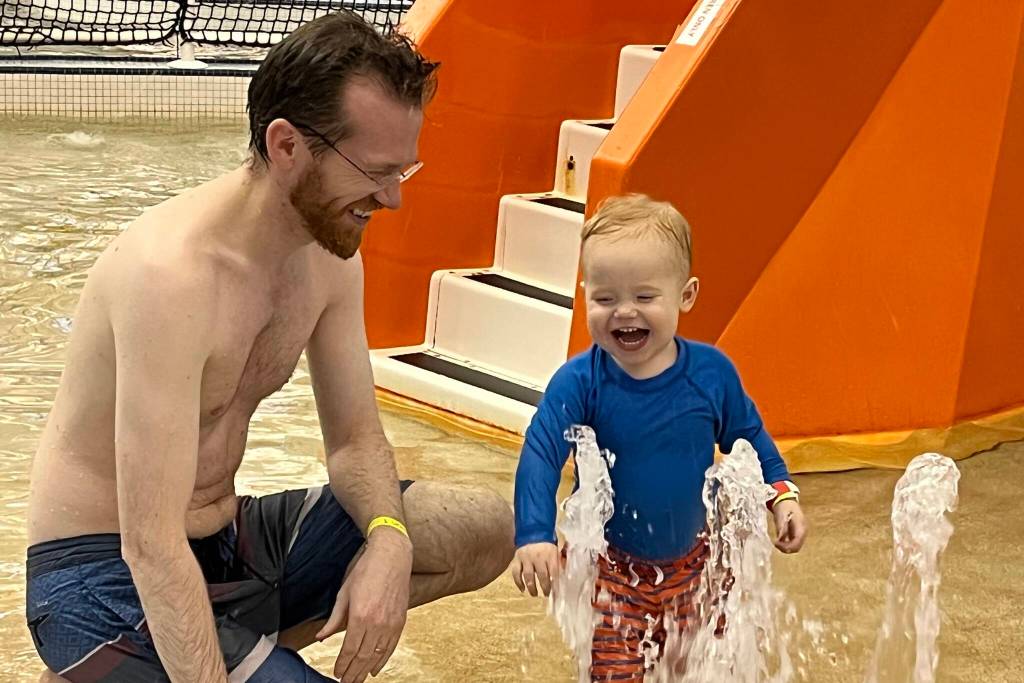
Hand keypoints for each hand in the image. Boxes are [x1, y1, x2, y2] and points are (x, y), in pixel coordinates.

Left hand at [316, 529, 412, 681]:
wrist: (392, 556)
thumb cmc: (367, 570)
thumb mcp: (344, 593)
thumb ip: (334, 619)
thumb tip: (322, 636)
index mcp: (360, 616)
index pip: (350, 649)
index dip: (342, 664)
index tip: (337, 673)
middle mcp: (377, 623)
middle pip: (364, 657)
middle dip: (353, 673)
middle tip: (346, 682)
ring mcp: (391, 623)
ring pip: (378, 655)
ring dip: (367, 670)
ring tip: (358, 680)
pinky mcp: (400, 621)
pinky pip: (391, 647)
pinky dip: (383, 660)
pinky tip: (376, 668)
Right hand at [509, 542, 559, 596]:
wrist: (533, 530)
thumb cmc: (547, 543)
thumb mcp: (556, 550)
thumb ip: (559, 561)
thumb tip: (564, 573)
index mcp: (550, 554)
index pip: (554, 572)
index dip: (555, 583)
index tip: (556, 592)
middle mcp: (538, 557)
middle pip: (542, 575)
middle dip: (545, 587)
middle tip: (546, 594)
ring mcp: (526, 558)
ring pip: (528, 576)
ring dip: (532, 587)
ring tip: (534, 594)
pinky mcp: (517, 559)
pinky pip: (516, 572)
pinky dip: (518, 582)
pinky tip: (522, 589)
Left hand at [772, 499, 806, 553]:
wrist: (786, 498)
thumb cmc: (784, 506)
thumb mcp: (781, 515)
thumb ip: (781, 527)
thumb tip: (780, 539)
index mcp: (801, 527)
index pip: (797, 543)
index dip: (787, 547)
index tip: (776, 544)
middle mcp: (803, 531)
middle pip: (797, 547)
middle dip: (786, 549)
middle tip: (775, 544)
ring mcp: (801, 532)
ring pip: (795, 546)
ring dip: (786, 547)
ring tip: (776, 543)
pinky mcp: (797, 532)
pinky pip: (793, 542)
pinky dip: (786, 544)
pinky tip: (779, 540)